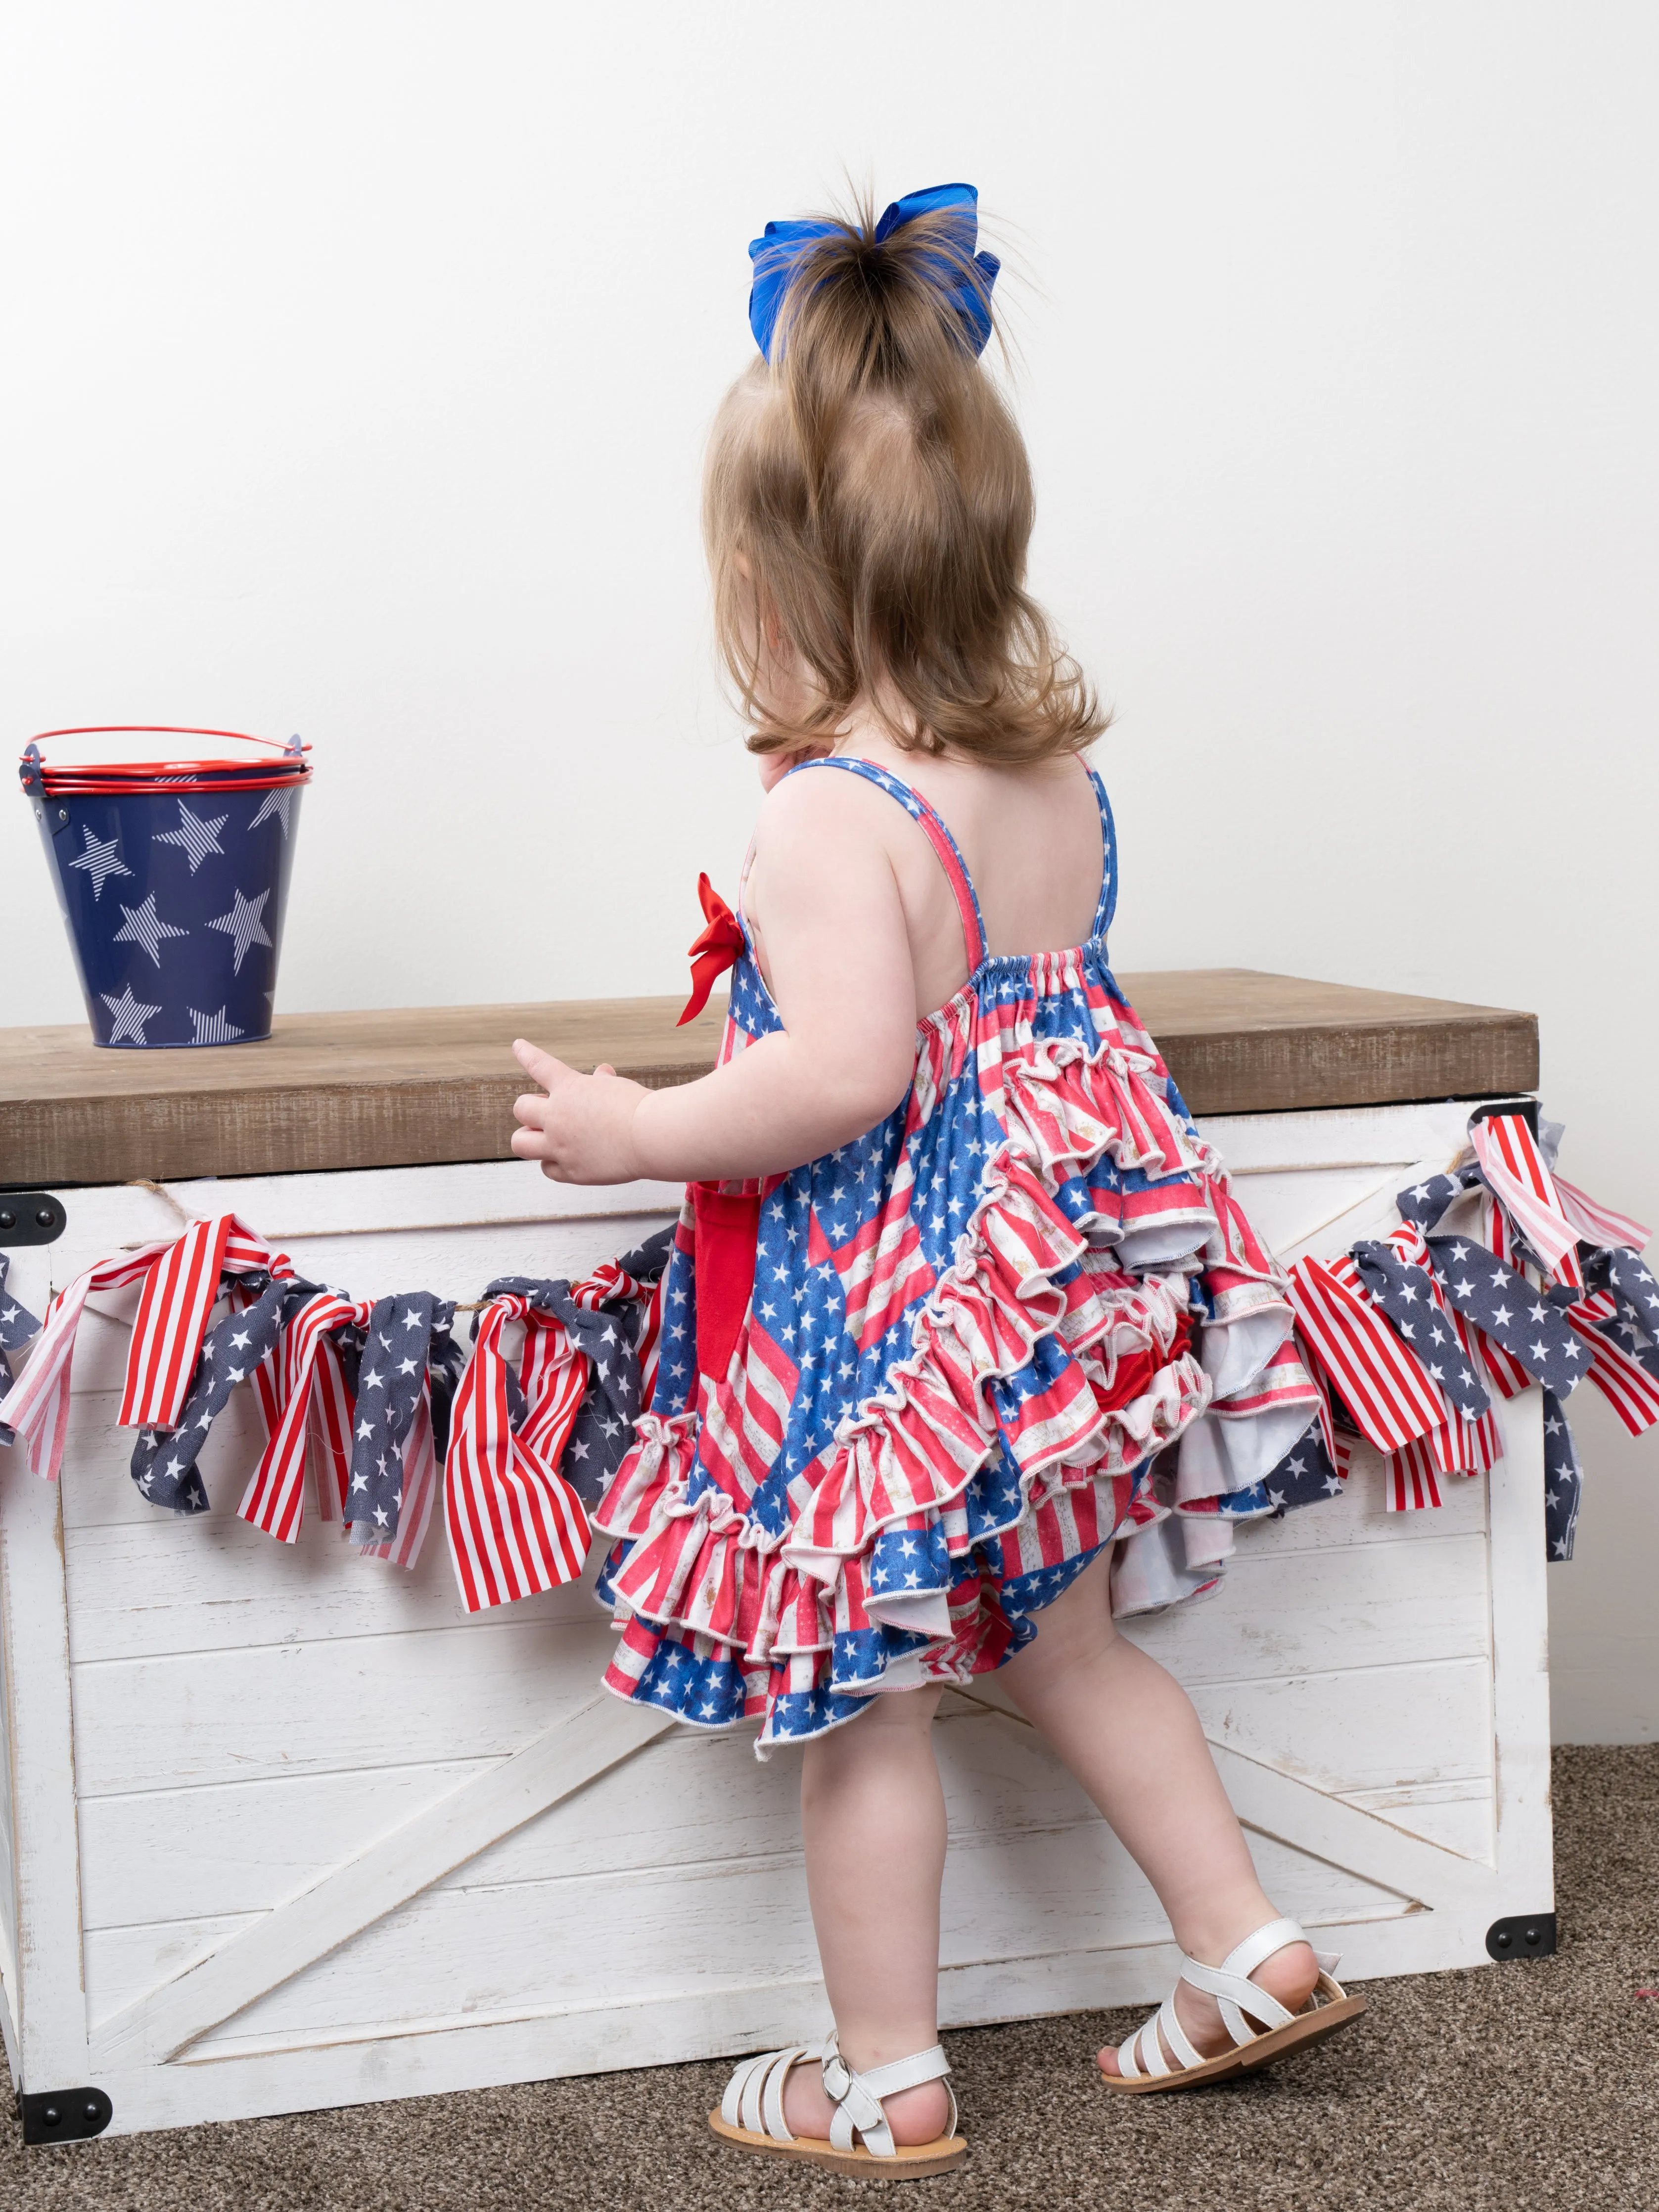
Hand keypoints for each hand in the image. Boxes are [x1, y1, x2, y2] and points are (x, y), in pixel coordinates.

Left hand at [509, 1040, 647, 1184]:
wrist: (651, 1137)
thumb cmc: (639, 1109)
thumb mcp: (618, 1087)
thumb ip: (602, 1082)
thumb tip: (600, 1074)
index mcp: (569, 1088)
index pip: (539, 1065)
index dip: (526, 1053)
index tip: (518, 1045)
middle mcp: (558, 1117)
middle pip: (520, 1108)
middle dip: (530, 1109)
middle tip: (547, 1114)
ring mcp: (561, 1146)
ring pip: (521, 1143)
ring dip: (530, 1138)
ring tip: (546, 1138)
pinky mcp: (571, 1170)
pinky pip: (548, 1169)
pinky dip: (553, 1163)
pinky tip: (565, 1159)